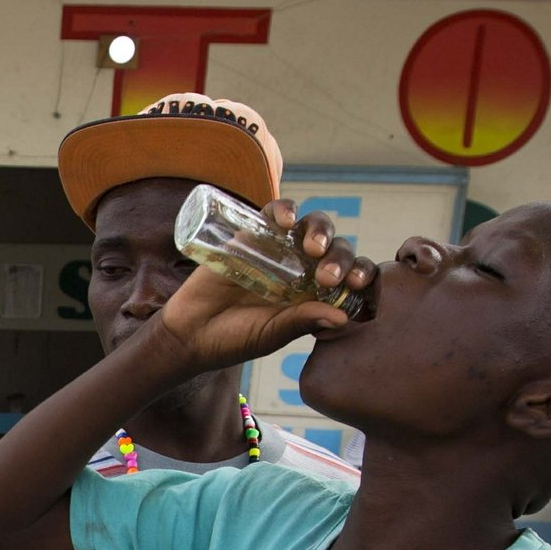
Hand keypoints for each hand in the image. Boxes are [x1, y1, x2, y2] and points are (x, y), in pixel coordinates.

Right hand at [154, 200, 375, 371]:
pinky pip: (275, 213)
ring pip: (312, 226)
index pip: (350, 276)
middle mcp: (303, 268)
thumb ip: (302, 323)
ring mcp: (279, 249)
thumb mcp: (273, 334)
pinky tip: (288, 221)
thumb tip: (342, 318)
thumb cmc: (234, 339)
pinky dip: (285, 210)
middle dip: (340, 258)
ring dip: (320, 232)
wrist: (190, 333)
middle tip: (328, 277)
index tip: (357, 285)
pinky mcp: (252, 235)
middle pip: (336, 249)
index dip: (360, 275)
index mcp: (316, 293)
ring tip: (313, 249)